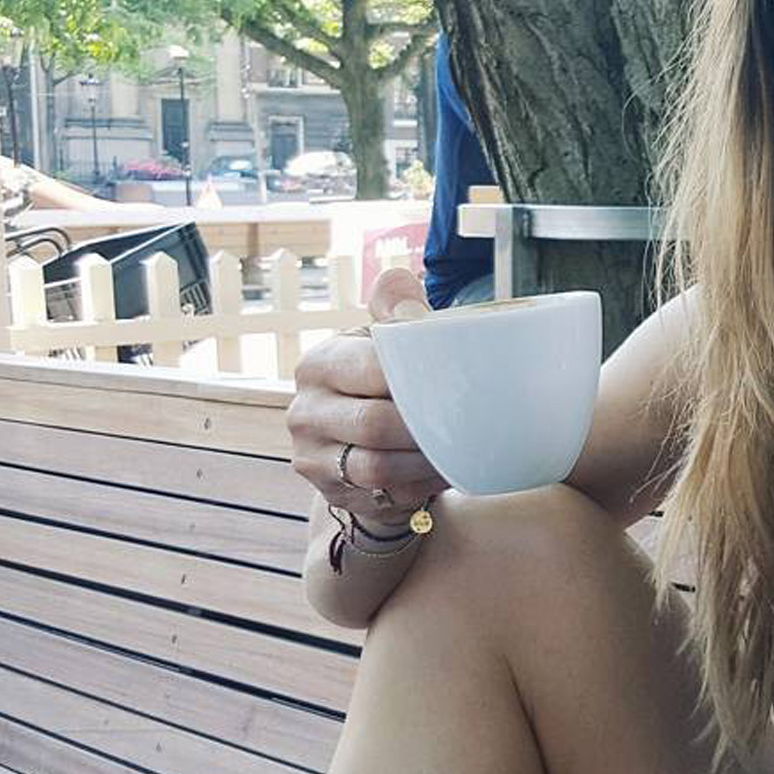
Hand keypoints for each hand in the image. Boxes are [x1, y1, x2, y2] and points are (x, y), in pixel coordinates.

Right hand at [286, 267, 446, 524]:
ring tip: (460, 451)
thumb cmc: (381, 385)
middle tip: (469, 423)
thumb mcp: (385, 345)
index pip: (373, 369)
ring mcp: (311, 455)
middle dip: (427, 427)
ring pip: (378, 467)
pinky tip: (442, 473)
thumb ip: (397, 313)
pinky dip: (419, 486)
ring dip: (426, 462)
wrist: (360, 444)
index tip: (457, 381)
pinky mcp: (329, 492)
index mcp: (320, 363)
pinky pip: (383, 495)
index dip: (420, 378)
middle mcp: (304, 410)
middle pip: (376, 424)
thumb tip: (399, 279)